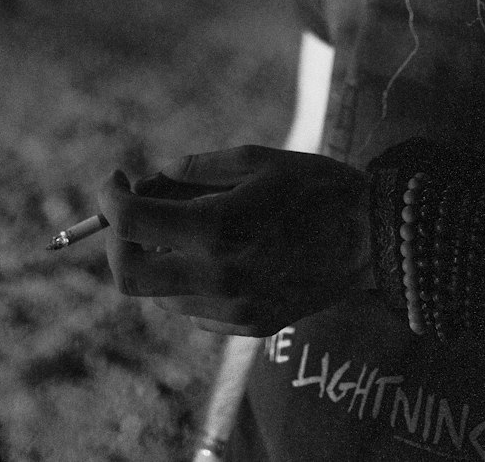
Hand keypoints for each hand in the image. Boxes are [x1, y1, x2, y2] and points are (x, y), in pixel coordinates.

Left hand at [97, 145, 373, 336]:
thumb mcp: (257, 159)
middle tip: (131, 208)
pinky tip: (214, 250)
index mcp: (219, 228)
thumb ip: (197, 169)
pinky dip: (185, 278)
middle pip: (128, 276)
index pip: (132, 223)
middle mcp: (218, 277)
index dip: (109, 198)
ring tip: (183, 222)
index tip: (114, 179)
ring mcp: (232, 310)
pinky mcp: (247, 326)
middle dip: (115, 240)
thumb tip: (154, 180)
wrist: (374, 240)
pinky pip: (192, 309)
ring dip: (154, 258)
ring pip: (158, 295)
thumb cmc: (318, 188)